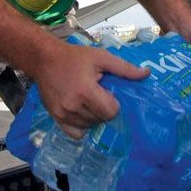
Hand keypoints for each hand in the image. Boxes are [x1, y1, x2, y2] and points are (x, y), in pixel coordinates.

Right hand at [30, 40, 149, 138]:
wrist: (44, 59)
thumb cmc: (74, 57)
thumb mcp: (101, 57)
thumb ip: (124, 68)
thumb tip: (147, 74)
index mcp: (85, 91)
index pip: (110, 112)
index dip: (114, 103)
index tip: (108, 92)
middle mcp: (73, 106)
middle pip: (101, 119)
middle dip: (104, 108)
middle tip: (97, 93)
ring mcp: (63, 115)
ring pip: (89, 126)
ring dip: (94, 116)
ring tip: (88, 100)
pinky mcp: (56, 118)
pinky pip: (75, 133)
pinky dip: (82, 126)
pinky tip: (82, 112)